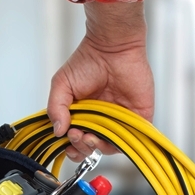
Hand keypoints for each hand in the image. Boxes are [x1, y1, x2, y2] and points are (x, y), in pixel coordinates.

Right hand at [46, 1, 154, 160]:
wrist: (112, 46)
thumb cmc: (86, 61)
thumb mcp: (61, 85)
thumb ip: (55, 108)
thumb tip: (57, 131)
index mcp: (82, 116)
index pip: (76, 141)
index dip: (70, 146)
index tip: (66, 139)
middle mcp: (100, 121)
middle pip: (91, 147)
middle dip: (81, 147)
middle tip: (76, 134)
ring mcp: (119, 120)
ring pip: (110, 147)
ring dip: (97, 147)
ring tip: (88, 136)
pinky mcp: (138, 117)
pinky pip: (131, 138)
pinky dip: (119, 142)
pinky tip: (106, 136)